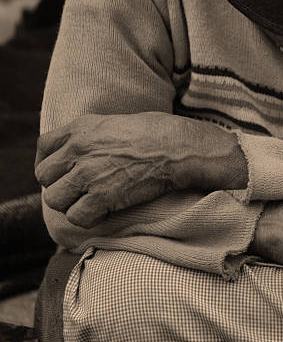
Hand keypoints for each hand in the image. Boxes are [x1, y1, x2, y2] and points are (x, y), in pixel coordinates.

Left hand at [35, 112, 246, 227]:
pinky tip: (104, 213)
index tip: (63, 173)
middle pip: (44, 176)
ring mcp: (88, 174)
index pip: (44, 147)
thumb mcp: (118, 122)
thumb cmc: (159, 133)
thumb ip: (94, 135)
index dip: (50, 163)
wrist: (179, 148)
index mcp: (81, 128)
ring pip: (55, 200)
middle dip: (61, 186)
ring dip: (71, 205)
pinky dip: (88, 219)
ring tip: (92, 204)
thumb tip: (88, 151)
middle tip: (81, 191)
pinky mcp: (103, 196)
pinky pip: (76, 217)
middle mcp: (78, 149)